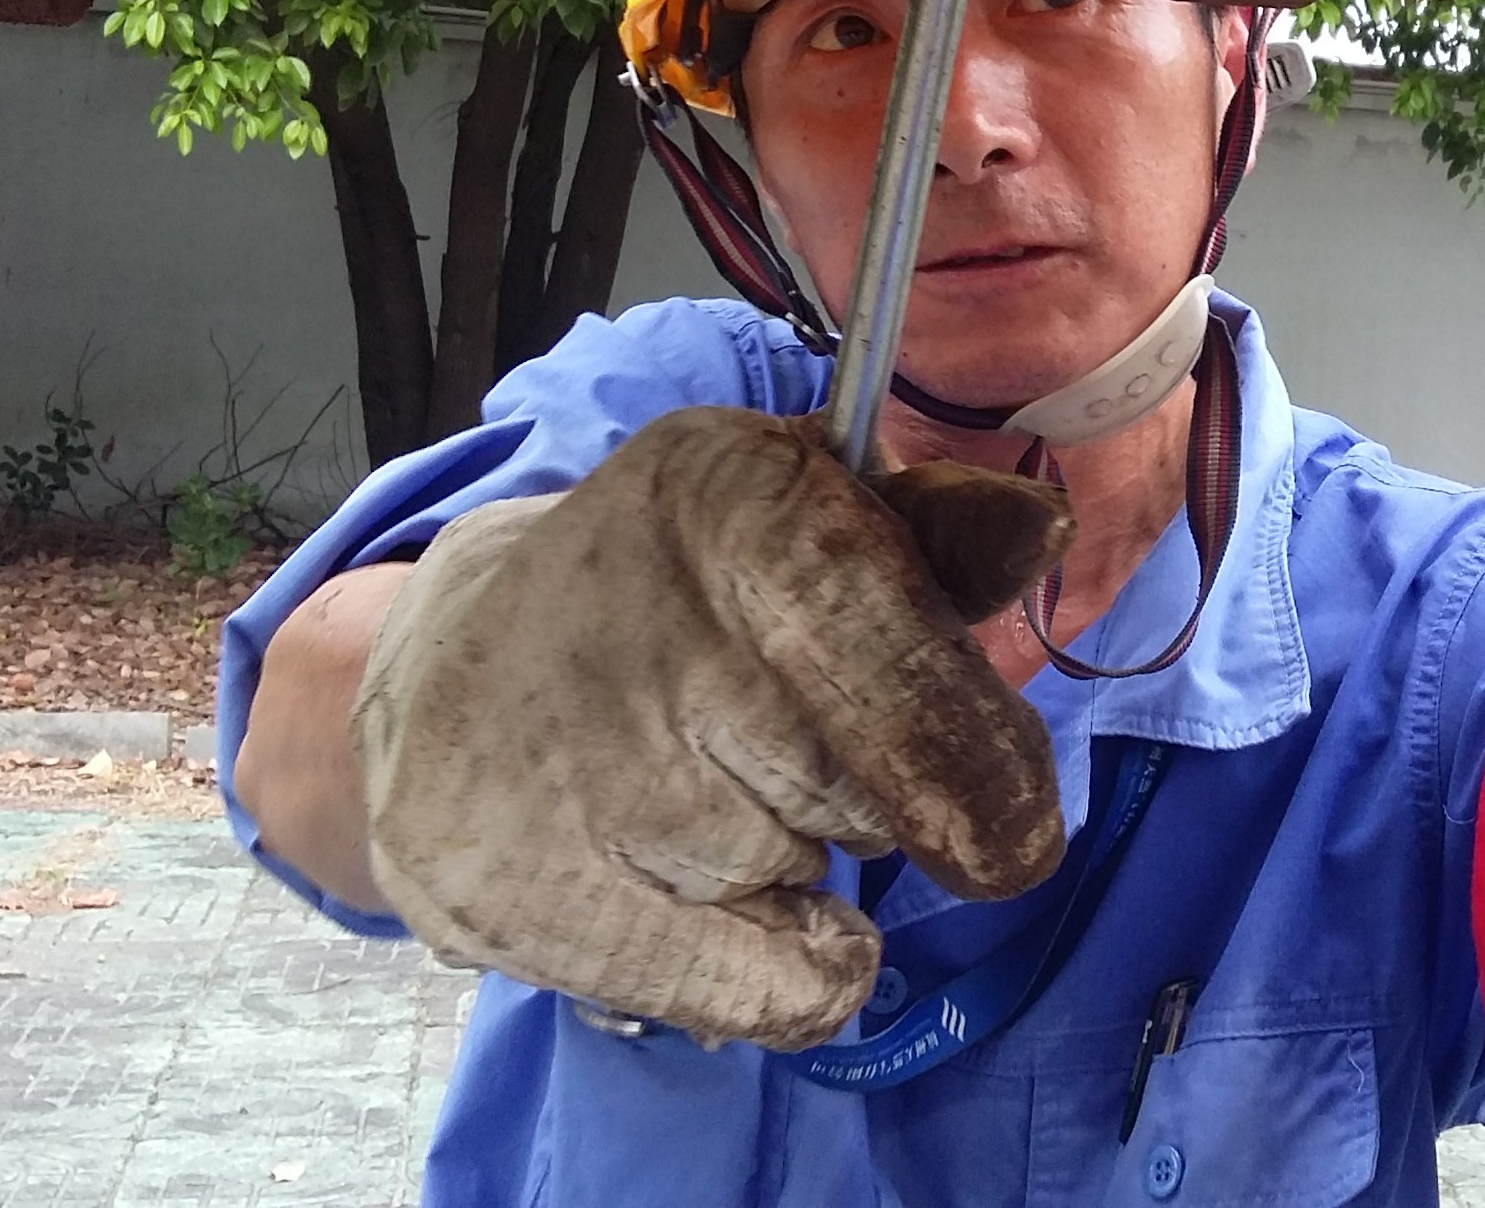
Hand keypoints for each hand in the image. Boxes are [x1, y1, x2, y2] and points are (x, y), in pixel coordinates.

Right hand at [353, 407, 1073, 1048]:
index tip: (1014, 828)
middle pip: (872, 791)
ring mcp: (566, 763)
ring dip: (800, 858)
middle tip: (793, 752)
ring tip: (702, 786)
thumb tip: (1035, 530)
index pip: (898, 655)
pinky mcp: (510, 894)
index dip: (975, 758)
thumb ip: (939, 541)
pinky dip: (784, 971)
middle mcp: (644, 616)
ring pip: (810, 877)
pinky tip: (713, 897)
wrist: (449, 675)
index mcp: (728, 491)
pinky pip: (765, 992)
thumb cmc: (682, 595)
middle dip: (883, 796)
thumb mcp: (808, 521)